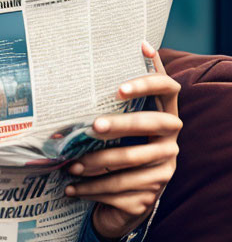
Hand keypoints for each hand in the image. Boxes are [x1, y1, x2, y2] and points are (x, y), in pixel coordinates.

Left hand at [64, 41, 181, 240]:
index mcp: (164, 116)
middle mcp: (171, 141)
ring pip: (130, 162)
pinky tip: (70, 189)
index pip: (167, 89)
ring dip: (96, 163)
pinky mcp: (150, 196)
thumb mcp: (119, 121)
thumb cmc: (118, 147)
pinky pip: (119, 191)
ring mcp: (164, 170)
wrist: (125, 199)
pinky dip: (91, 190)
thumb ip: (126, 92)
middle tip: (93, 126)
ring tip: (70, 165)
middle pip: (149, 125)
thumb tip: (140, 42)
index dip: (147, 84)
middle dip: (120, 124)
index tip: (119, 88)